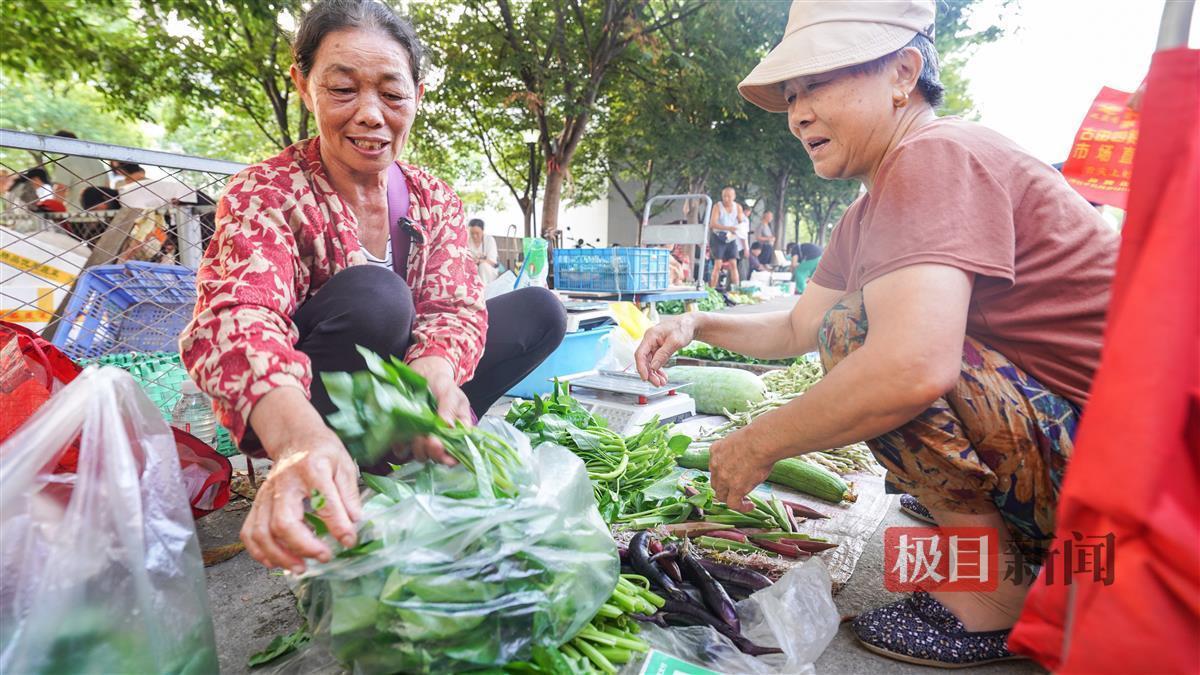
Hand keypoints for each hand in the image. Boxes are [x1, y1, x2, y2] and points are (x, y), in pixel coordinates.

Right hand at [241, 426, 362, 573]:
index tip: (349, 541)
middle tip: (324, 557)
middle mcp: (284, 483)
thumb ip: (349, 494)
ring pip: (262, 531)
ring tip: (300, 568)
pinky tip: (276, 562)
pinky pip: (249, 531)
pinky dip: (259, 552)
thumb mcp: (344, 465)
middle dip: (303, 546)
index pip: (323, 501)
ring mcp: (266, 494)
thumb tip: (355, 523)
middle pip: (283, 521)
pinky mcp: (258, 502)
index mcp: (311, 469)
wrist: (295, 437)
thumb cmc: (323, 452)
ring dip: (279, 555)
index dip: (338, 525)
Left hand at [407, 356, 470, 464]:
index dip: (451, 458)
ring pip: (421, 455)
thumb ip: (449, 410)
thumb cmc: (441, 384)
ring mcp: (423, 440)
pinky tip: (403, 432)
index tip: (445, 455)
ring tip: (417, 432)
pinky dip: (402, 445)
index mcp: (457, 431)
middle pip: (438, 457)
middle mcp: (441, 439)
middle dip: (434, 452)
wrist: (423, 374)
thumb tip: (447, 426)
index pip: (457, 454)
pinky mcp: (406, 438)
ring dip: (419, 448)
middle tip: (430, 440)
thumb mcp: (450, 393)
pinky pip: (403, 450)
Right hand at [635, 313, 697, 385]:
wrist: (690, 324)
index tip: (645, 378)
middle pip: (644, 360)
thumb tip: (653, 366)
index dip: (641, 367)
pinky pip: (655, 361)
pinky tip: (663, 376)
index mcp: (650, 336)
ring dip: (654, 373)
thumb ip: (663, 354)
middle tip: (657, 383)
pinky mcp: (658, 349)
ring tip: (662, 382)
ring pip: (650, 362)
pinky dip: (658, 369)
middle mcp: (649, 340)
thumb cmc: (683, 327)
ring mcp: (653, 345)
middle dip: (650, 373)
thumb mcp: (675, 342)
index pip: (640, 354)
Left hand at [709, 426, 773, 512]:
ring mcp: (724, 478)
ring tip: (743, 500)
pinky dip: (741, 507)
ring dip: (730, 498)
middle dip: (724, 487)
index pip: (715, 466)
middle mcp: (716, 465)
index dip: (722, 473)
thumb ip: (737, 449)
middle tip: (736, 489)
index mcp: (716, 450)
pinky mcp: (735, 489)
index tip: (732, 475)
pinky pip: (733, 504)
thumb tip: (747, 453)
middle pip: (716, 482)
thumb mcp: (738, 439)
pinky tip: (749, 506)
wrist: (759, 442)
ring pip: (721, 495)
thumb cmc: (755, 437)